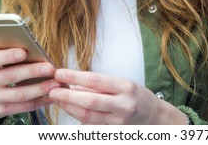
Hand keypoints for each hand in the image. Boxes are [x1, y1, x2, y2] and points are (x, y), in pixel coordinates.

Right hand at [0, 43, 61, 120]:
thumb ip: (1, 41)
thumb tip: (20, 28)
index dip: (8, 56)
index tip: (24, 52)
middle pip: (10, 76)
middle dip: (32, 72)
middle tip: (50, 68)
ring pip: (19, 94)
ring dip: (40, 89)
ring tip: (56, 83)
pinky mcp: (0, 110)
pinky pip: (23, 107)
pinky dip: (39, 102)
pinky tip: (52, 96)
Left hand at [48, 69, 188, 124]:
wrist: (154, 117)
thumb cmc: (135, 96)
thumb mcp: (121, 83)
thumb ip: (98, 84)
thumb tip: (72, 82)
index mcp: (125, 87)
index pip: (96, 80)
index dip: (75, 77)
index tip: (60, 73)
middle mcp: (123, 105)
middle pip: (90, 102)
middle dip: (68, 96)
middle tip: (52, 90)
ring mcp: (119, 122)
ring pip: (87, 117)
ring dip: (69, 108)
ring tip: (57, 99)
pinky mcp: (113, 133)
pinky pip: (91, 127)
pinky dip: (78, 118)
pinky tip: (70, 110)